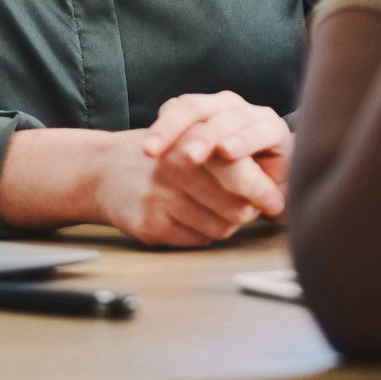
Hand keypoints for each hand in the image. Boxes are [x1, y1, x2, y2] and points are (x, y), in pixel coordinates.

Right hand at [92, 119, 282, 247]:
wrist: (104, 170)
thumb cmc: (161, 156)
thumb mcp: (194, 139)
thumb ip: (231, 156)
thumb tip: (276, 191)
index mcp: (190, 139)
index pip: (238, 169)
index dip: (261, 188)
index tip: (274, 201)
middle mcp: (174, 167)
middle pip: (236, 206)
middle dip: (246, 210)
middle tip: (246, 206)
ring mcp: (160, 198)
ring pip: (220, 228)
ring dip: (225, 224)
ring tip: (216, 210)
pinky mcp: (150, 225)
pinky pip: (197, 240)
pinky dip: (203, 234)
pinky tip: (192, 219)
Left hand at [141, 90, 291, 220]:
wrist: (274, 190)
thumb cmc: (230, 180)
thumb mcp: (201, 172)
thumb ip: (181, 160)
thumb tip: (151, 157)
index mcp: (205, 110)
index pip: (177, 109)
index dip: (162, 128)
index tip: (147, 152)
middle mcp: (227, 106)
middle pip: (195, 108)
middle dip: (177, 130)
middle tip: (161, 154)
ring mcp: (252, 114)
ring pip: (226, 117)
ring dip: (208, 137)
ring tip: (192, 156)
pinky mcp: (277, 130)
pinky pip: (261, 131)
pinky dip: (244, 140)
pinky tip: (228, 152)